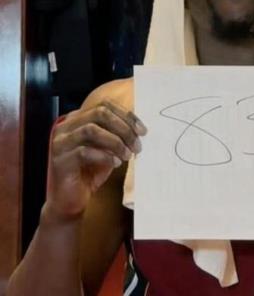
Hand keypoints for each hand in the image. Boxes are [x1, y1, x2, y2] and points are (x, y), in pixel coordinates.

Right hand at [46, 100, 146, 220]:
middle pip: (99, 113)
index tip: (143, 131)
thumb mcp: (108, 149)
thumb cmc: (91, 171)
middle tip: (136, 145)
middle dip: (123, 128)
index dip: (127, 116)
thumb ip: (118, 135)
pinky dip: (104, 156)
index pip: (105, 105)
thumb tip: (139, 128)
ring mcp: (60, 142)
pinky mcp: (59, 160)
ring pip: (91, 130)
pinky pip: (84, 151)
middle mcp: (66, 126)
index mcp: (78, 119)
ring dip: (115, 142)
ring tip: (127, 155)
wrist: (71, 200)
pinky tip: (115, 164)